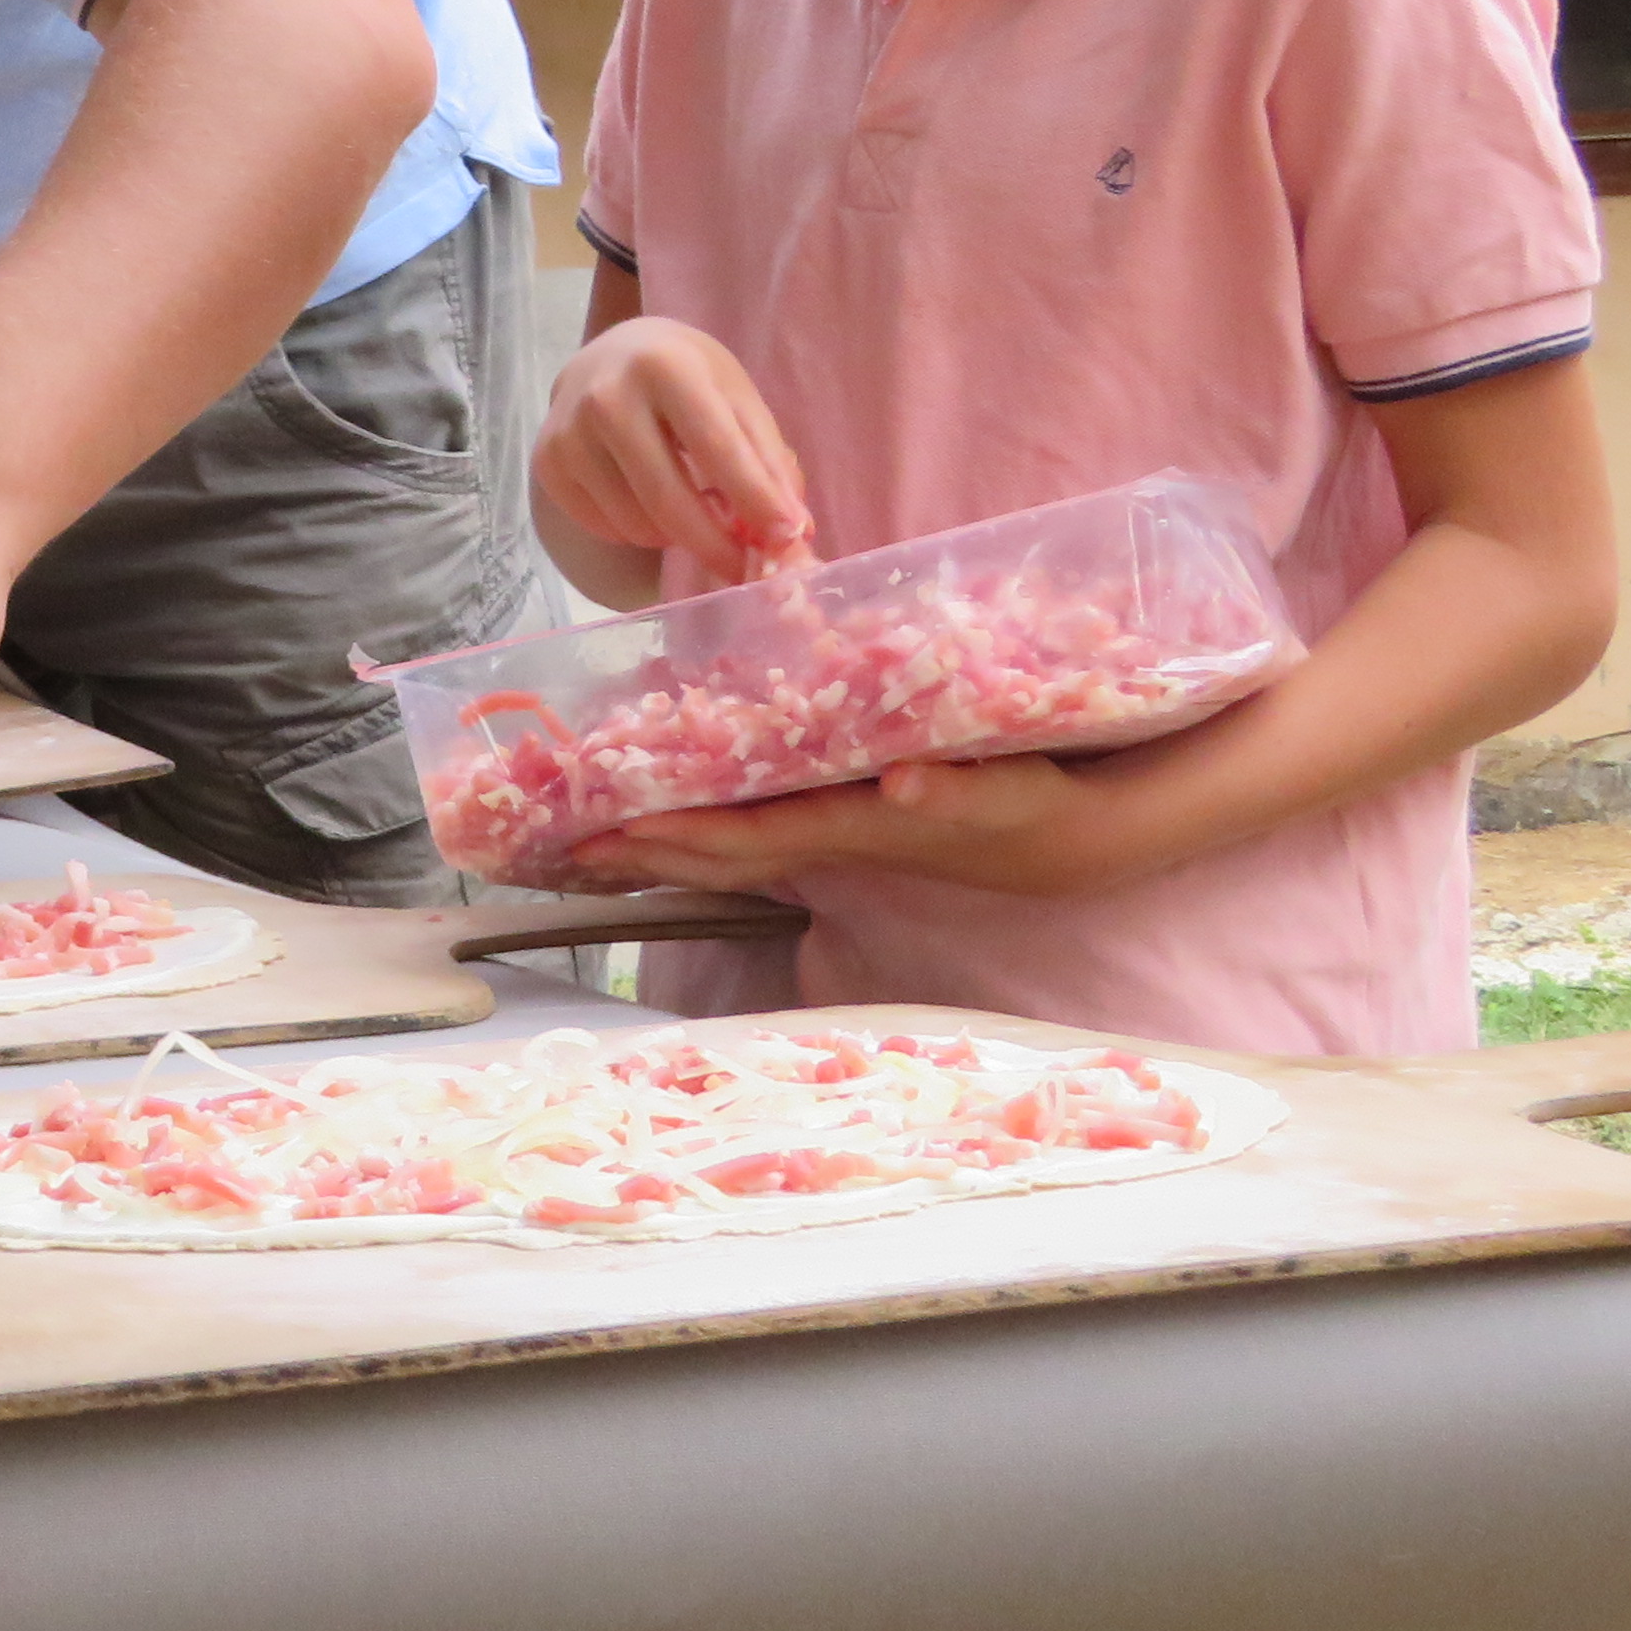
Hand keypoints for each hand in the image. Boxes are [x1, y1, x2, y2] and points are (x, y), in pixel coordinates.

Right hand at [536, 314, 813, 583]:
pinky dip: (637, 531)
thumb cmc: (687, 377)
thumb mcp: (736, 397)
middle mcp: (607, 396)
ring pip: (635, 523)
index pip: (716, 448)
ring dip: (676, 536)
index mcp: (666, 367)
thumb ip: (768, 460)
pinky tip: (648, 502)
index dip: (755, 500)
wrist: (609, 355)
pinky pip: (605, 527)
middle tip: (745, 567)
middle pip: (668, 499)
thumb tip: (793, 533)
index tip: (787, 539)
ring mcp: (569, 432)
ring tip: (690, 512)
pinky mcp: (547, 463)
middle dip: (716, 545)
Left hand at [569, 750, 1186, 901]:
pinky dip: (709, 814)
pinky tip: (673, 801)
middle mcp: (828, 836)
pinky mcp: (845, 816)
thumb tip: (900, 783)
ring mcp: (833, 831)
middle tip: (562, 830)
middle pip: (718, 847)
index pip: (745, 839)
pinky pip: (758, 819)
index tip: (608, 831)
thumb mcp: (1006, 793)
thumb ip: (958, 789)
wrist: (1069, 837)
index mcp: (850, 827)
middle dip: (643, 842)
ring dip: (666, 833)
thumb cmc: (1034, 809)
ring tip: (591, 822)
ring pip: (731, 837)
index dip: (677, 836)